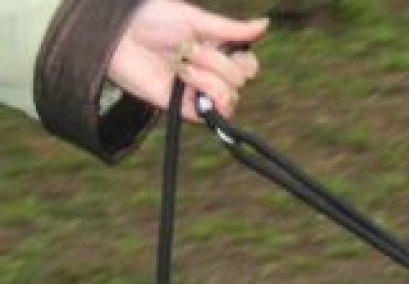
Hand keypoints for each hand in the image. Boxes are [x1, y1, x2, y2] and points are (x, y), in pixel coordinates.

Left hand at [106, 2, 269, 121]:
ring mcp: (195, 92)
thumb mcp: (195, 19)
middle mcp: (208, 74)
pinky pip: (209, 113)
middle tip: (188, 49)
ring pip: (229, 99)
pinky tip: (185, 78)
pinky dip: (204, 94)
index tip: (224, 44)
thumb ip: (231, 29)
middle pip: (240, 82)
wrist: (117, 31)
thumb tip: (265, 25)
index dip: (244, 61)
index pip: (248, 68)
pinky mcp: (180, 106)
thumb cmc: (150, 18)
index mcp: (215, 52)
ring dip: (210, 78)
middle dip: (218, 63)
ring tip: (183, 64)